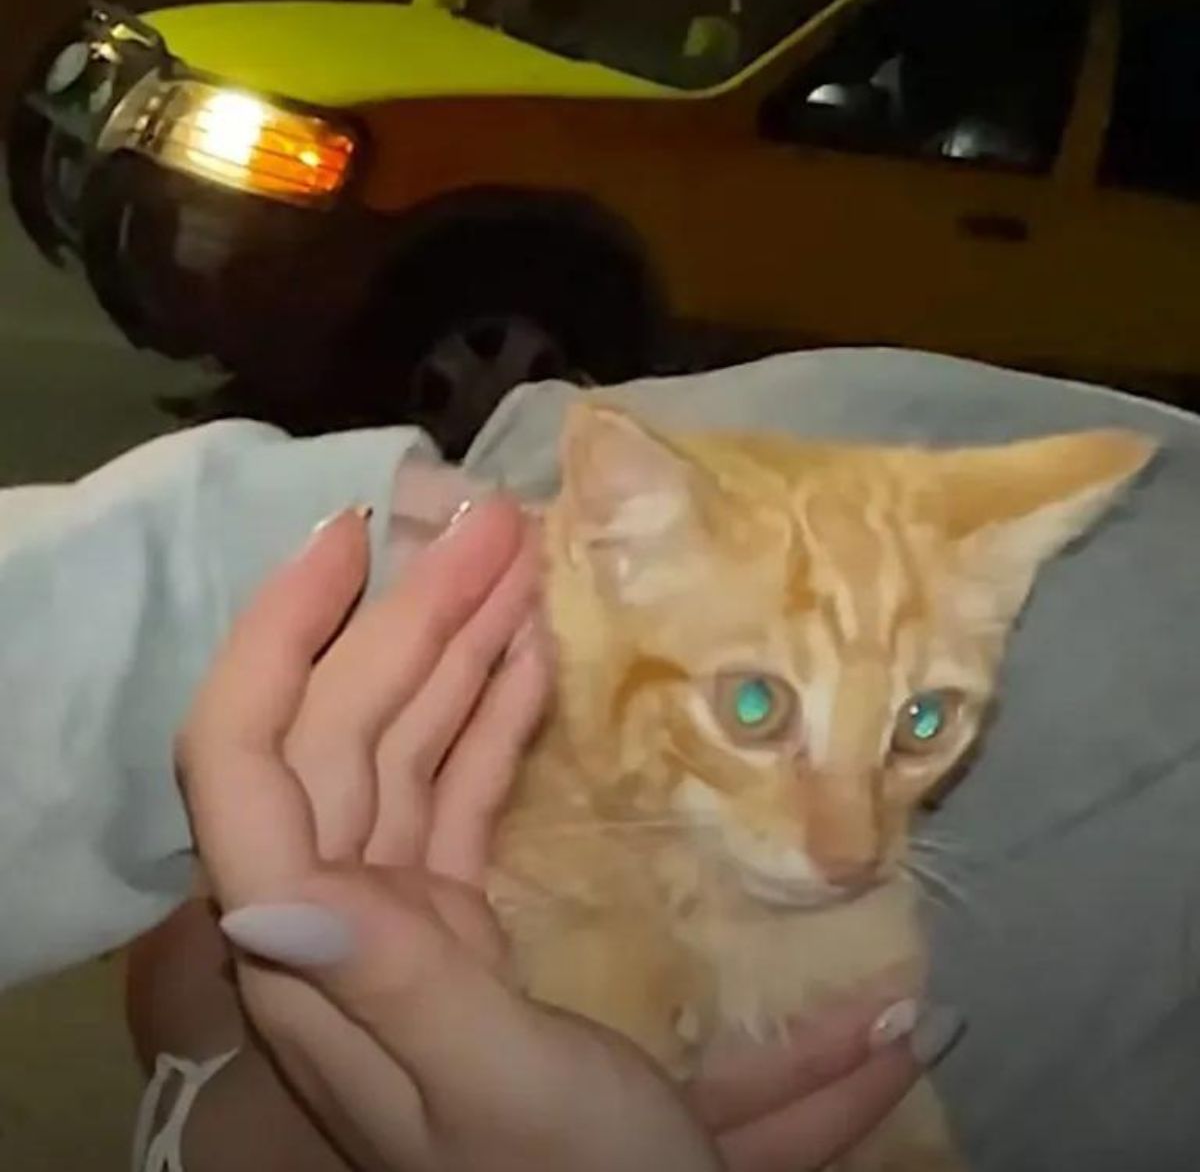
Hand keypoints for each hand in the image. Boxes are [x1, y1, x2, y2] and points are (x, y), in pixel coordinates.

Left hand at [178, 497, 925, 1171]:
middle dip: (414, 615)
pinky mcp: (464, 922)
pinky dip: (494, 717)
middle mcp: (341, 919)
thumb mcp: (499, 1102)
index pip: (247, 763)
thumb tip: (267, 887)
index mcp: (320, 958)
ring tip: (519, 563)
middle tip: (497, 521)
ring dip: (459, 650)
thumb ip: (391, 990)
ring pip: (408, 750)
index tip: (357, 538)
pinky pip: (461, 791)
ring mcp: (403, 916)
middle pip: (349, 732)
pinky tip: (533, 661)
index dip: (281, 636)